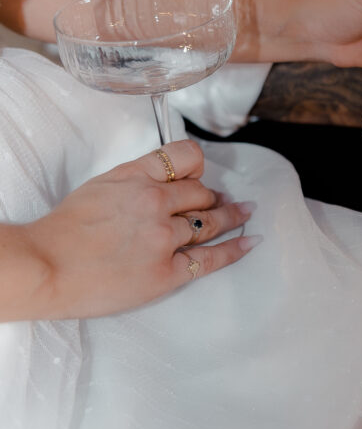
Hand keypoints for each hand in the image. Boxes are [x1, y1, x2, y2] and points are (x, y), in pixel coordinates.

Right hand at [19, 141, 256, 319]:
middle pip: (201, 193)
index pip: (187, 156)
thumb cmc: (65, 229)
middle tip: (219, 202)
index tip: (200, 175)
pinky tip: (250, 240)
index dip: (198, 166)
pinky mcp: (166, 272)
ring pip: (209, 221)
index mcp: (138, 175)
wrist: (45, 267)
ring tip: (244, 213)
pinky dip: (235, 248)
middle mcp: (156, 201)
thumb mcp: (103, 184)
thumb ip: (139, 177)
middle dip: (211, 197)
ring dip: (230, 216)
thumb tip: (170, 179)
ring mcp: (163, 237)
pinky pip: (211, 257)